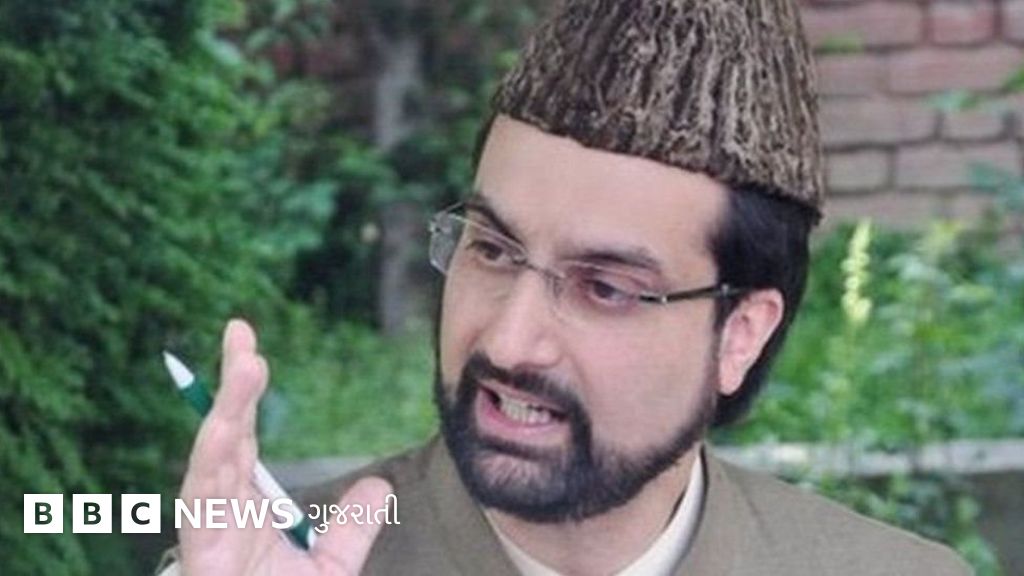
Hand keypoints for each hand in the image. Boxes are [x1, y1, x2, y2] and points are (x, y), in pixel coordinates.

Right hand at [179, 319, 391, 575]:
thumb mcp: (328, 569)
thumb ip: (351, 529)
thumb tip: (378, 486)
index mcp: (242, 504)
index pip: (242, 434)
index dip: (244, 391)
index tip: (248, 345)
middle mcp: (219, 507)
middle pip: (223, 432)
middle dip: (230, 383)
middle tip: (239, 331)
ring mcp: (206, 527)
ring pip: (211, 457)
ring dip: (226, 409)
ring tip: (244, 364)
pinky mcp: (200, 550)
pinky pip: (200, 500)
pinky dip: (209, 462)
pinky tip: (221, 429)